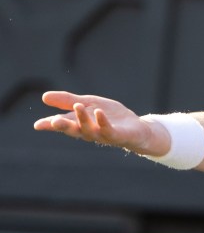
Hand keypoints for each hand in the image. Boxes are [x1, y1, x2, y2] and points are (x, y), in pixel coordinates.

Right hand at [33, 91, 164, 154]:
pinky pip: (108, 130)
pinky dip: (102, 122)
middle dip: (63, 126)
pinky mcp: (117, 135)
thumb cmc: (110, 117)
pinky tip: (98, 113)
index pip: (62, 124)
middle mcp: (88, 131)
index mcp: (79, 124)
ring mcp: (102, 134)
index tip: (38, 125)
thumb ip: (68, 101)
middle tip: (54, 121)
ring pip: (89, 130)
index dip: (50, 125)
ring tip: (78, 106)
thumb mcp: (89, 103)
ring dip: (82, 119)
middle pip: (73, 130)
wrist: (136, 128)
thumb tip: (43, 96)